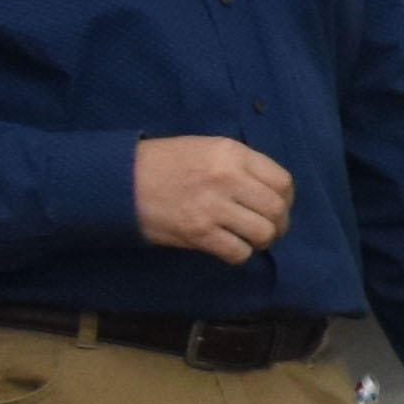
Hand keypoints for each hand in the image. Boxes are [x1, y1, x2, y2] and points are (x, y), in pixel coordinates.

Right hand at [133, 134, 293, 263]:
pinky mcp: (198, 233)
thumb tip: (270, 190)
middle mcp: (227, 178)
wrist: (118, 180)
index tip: (275, 207)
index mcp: (232, 153)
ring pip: (263, 233)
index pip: (283, 182)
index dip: (285, 199)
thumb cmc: (163, 163)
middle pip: (277, 210)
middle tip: (265, 228)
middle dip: (278, 224)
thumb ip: (240, 165)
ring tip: (247, 238)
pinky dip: (238, 254)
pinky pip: (238, 252)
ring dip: (260, 241)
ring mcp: (213, 206)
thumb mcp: (206, 148)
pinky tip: (228, 247)